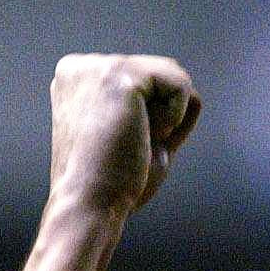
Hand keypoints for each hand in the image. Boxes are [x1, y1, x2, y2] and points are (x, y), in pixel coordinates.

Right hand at [47, 53, 201, 218]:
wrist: (91, 204)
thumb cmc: (112, 181)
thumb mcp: (133, 136)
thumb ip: (154, 109)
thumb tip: (192, 96)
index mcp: (77, 79)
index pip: (144, 82)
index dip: (152, 119)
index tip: (120, 145)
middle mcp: (81, 66)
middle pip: (161, 76)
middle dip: (162, 116)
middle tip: (130, 146)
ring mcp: (98, 66)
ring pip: (173, 76)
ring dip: (169, 117)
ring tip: (136, 140)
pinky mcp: (121, 74)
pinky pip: (181, 83)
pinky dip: (177, 117)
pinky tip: (145, 135)